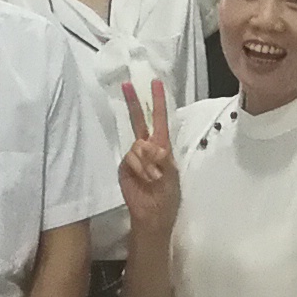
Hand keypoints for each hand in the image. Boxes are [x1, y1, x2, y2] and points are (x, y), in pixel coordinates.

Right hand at [116, 78, 177, 233]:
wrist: (153, 213)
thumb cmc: (167, 194)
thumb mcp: (172, 175)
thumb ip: (163, 159)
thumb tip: (154, 146)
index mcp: (162, 145)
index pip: (159, 118)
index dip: (158, 101)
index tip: (155, 83)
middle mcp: (146, 146)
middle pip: (138, 120)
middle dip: (133, 102)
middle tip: (127, 85)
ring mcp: (134, 156)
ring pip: (137, 145)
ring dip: (147, 161)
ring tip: (154, 177)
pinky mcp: (124, 166)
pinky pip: (131, 158)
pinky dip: (140, 168)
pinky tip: (146, 178)